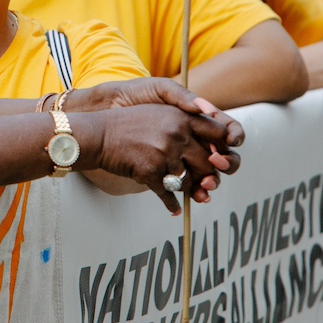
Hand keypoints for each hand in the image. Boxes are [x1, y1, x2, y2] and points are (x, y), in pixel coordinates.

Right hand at [83, 104, 241, 214]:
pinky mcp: (151, 171)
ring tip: (185, 193)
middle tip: (204, 183)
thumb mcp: (158, 113)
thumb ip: (185, 123)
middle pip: (209, 163)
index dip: (224, 149)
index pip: (220, 133)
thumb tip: (212, 146)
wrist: (98, 135)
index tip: (218, 158)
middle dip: (207, 176)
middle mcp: (177, 133)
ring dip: (187, 189)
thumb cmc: (127, 125)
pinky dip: (172, 205)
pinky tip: (174, 209)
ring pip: (189, 181)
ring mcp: (164, 153)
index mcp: (182, 117)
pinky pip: (169, 195)